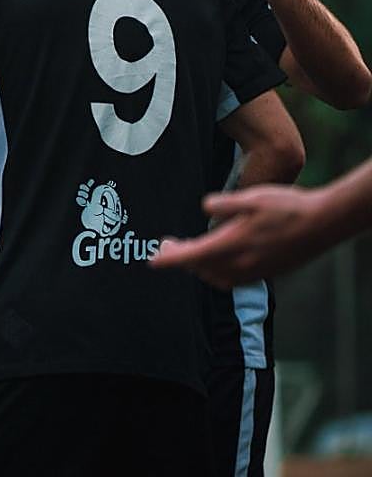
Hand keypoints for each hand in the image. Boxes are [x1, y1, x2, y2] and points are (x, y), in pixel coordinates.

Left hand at [152, 184, 326, 286]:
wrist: (324, 223)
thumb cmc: (287, 206)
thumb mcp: (251, 196)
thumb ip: (223, 203)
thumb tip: (205, 208)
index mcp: (233, 244)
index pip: (192, 256)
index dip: (169, 259)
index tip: (152, 260)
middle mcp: (242, 263)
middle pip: (200, 269)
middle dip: (181, 260)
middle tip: (168, 245)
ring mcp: (255, 271)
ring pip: (216, 278)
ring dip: (199, 268)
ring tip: (190, 251)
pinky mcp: (266, 273)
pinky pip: (232, 280)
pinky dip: (217, 273)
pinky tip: (218, 259)